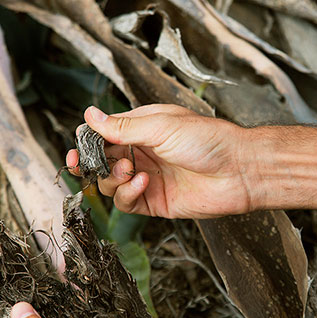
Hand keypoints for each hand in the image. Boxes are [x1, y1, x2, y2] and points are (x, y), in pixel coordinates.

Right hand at [66, 104, 253, 217]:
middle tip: (82, 163)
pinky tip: (143, 183)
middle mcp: (144, 153)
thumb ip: (123, 127)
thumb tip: (90, 115)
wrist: (240, 171)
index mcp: (144, 128)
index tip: (77, 147)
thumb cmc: (209, 140)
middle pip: (103, 160)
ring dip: (113, 177)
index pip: (105, 134)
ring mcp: (149, 178)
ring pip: (111, 183)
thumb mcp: (161, 125)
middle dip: (91, 162)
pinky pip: (127, 202)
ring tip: (131, 170)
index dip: (88, 141)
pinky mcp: (155, 202)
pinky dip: (127, 194)